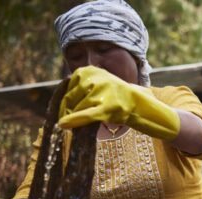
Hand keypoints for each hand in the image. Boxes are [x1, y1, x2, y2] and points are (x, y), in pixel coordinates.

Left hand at [58, 66, 180, 140]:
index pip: (67, 87)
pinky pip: (85, 115)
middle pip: (70, 98)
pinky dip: (73, 120)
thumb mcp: (98, 85)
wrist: (143, 105)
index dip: (64, 102)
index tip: (66, 111)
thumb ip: (79, 89)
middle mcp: (96, 78)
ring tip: (84, 123)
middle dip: (68, 111)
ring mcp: (103, 92)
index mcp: (90, 70)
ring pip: (77, 108)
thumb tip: (58, 103)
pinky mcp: (108, 107)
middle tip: (71, 121)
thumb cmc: (117, 98)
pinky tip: (62, 125)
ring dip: (75, 118)